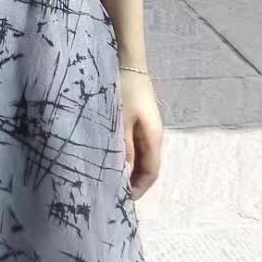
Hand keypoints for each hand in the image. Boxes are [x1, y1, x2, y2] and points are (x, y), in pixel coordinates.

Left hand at [120, 71, 162, 198]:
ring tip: (107, 178)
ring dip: (127, 169)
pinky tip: (109, 157)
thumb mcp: (119, 120)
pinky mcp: (137, 120)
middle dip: (132, 182)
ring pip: (140, 157)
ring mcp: (146, 128)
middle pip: (146, 167)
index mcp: (154, 138)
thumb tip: (123, 176)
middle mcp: (153, 136)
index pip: (151, 174)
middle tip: (110, 193)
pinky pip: (133, 145)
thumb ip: (122, 148)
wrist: (127, 60)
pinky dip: (124, 156)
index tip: (121, 201)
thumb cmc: (123, 89)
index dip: (138, 190)